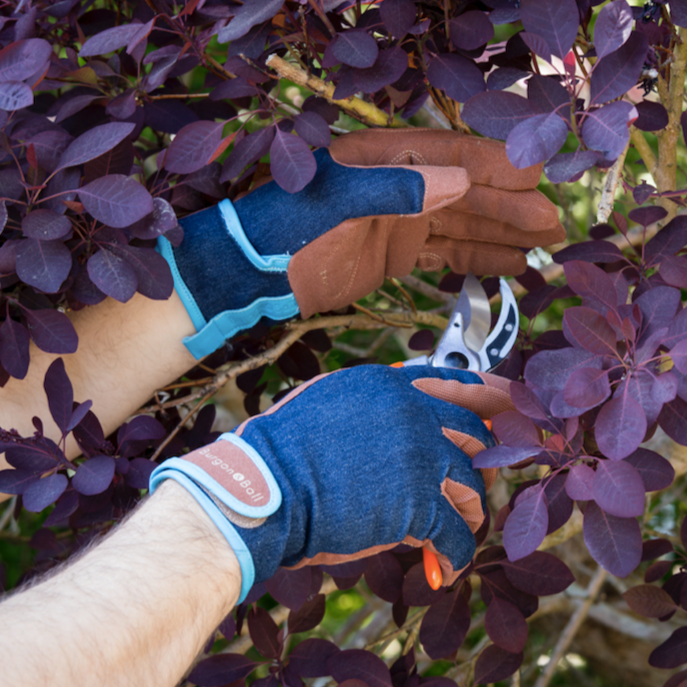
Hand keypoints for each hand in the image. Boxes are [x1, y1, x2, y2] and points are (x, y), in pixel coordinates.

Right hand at [149, 365, 513, 599]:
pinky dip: (453, 556)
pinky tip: (440, 569)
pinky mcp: (417, 504)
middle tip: (479, 486)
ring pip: (473, 487)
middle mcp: (412, 413)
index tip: (517, 407)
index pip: (459, 384)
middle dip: (486, 465)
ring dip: (468, 515)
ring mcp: (418, 457)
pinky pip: (455, 534)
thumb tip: (402, 409)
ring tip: (451, 535)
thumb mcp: (329, 402)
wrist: (260, 490)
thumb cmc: (281, 450)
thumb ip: (373, 403)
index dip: (496, 397)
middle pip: (477, 437)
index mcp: (390, 384)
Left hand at [160, 129, 564, 357]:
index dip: (499, 169)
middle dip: (510, 210)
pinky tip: (505, 267)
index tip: (540, 182)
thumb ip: (397, 191)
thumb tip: (462, 180)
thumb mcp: (337, 207)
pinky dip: (475, 261)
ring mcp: (399, 222)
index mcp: (386, 161)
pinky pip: (445, 255)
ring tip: (542, 250)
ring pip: (462, 226)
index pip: (453, 158)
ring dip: (501, 237)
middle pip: (467, 194)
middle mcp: (400, 186)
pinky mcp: (395, 255)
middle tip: (553, 228)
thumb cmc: (285, 234)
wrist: (252, 277)